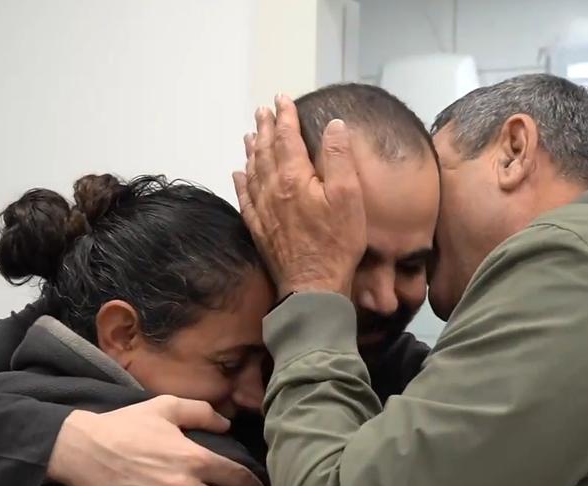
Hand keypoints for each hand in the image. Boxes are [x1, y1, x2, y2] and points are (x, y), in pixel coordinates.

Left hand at [232, 94, 365, 295]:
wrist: (313, 284)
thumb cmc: (336, 242)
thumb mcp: (349, 196)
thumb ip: (338, 158)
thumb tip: (333, 125)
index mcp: (294, 177)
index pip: (286, 138)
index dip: (284, 116)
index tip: (282, 99)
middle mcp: (272, 189)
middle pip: (265, 150)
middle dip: (265, 128)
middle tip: (263, 111)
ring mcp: (263, 210)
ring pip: (252, 171)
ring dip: (252, 150)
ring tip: (250, 135)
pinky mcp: (260, 229)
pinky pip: (245, 198)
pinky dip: (241, 182)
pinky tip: (238, 174)